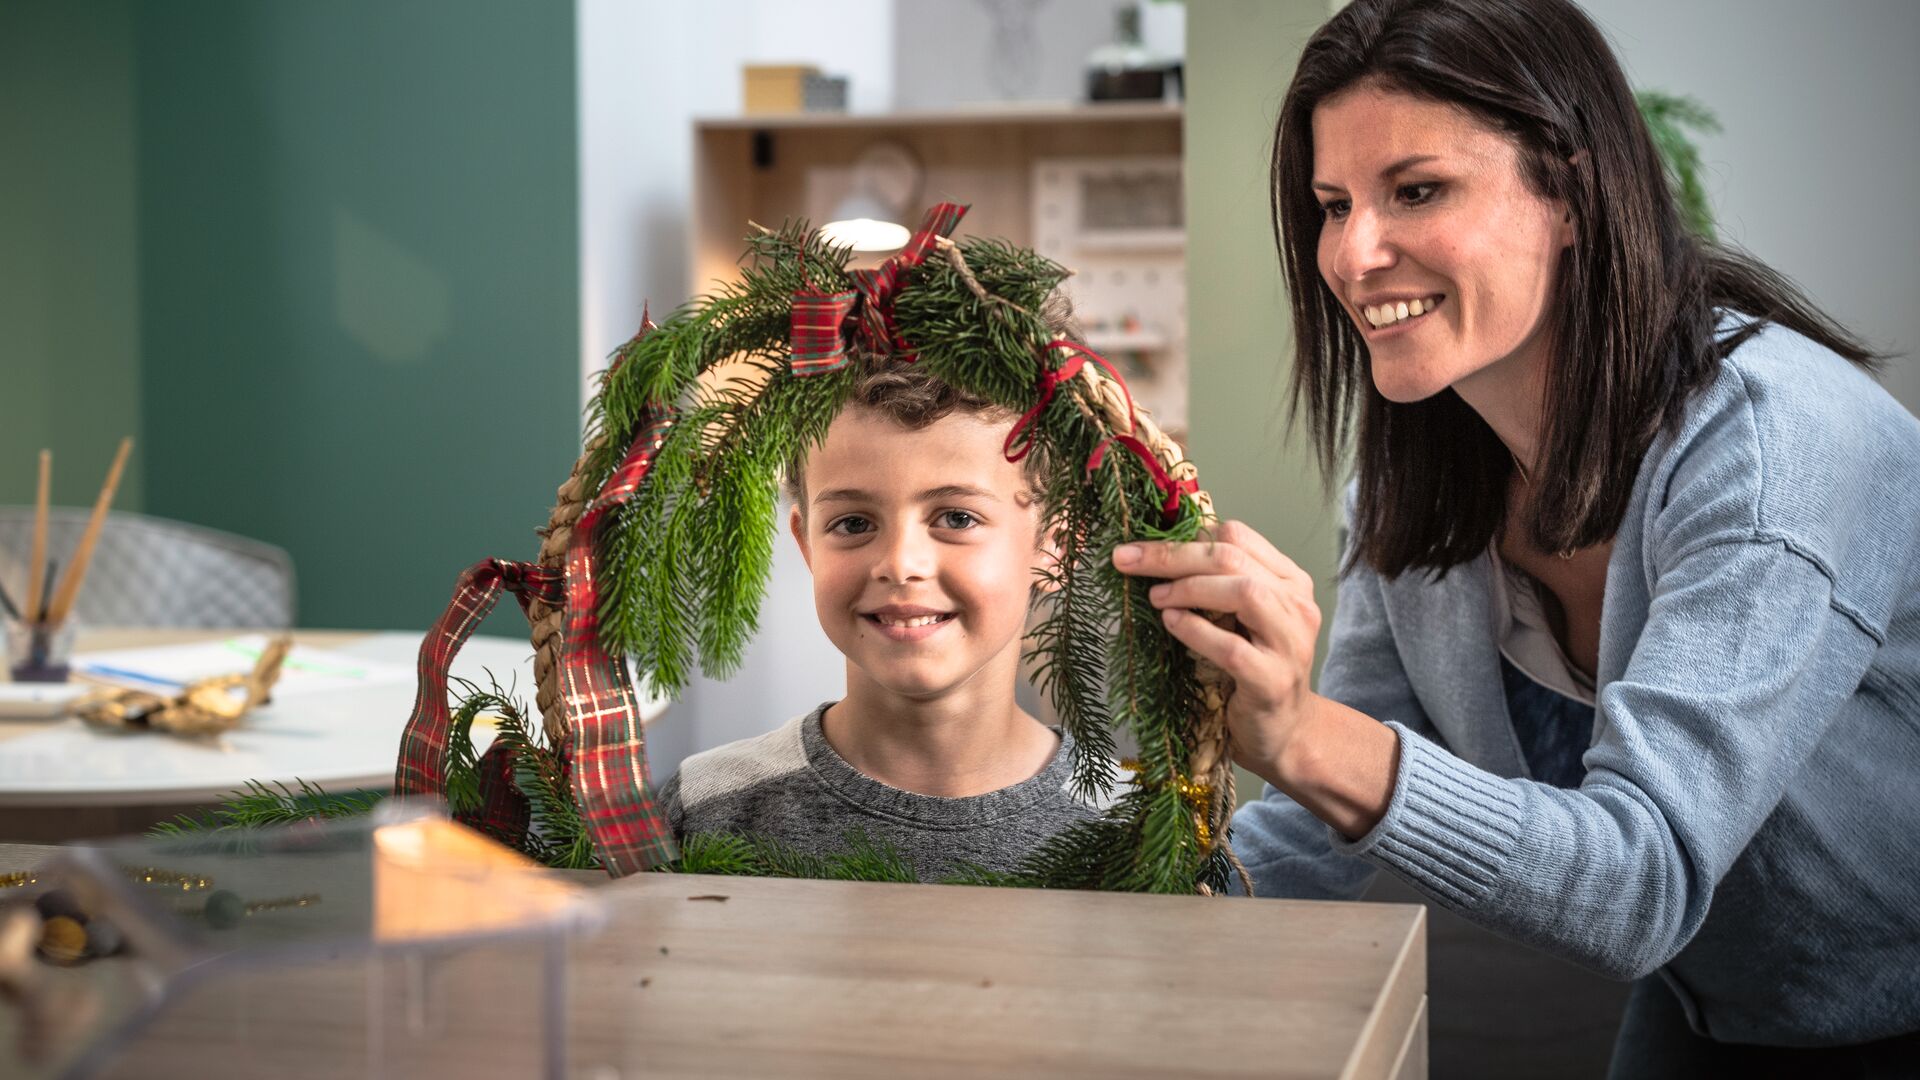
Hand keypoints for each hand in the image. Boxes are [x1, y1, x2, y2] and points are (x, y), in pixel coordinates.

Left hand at [1112, 520, 1321, 780]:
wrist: (1284, 732)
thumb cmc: (1251, 670)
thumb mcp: (1241, 618)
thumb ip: (1217, 584)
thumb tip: (1158, 552)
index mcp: (1289, 581)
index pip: (1237, 536)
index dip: (1185, 535)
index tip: (1140, 544)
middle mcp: (1297, 605)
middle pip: (1232, 558)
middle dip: (1172, 555)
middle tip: (1126, 560)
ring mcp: (1290, 643)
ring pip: (1243, 592)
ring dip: (1189, 588)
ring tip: (1154, 597)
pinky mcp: (1273, 681)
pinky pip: (1231, 647)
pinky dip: (1195, 631)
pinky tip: (1170, 624)